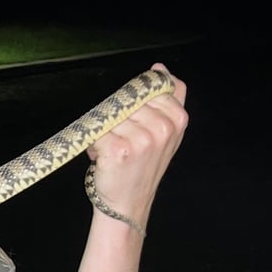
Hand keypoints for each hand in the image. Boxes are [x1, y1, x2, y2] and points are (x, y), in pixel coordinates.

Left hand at [86, 64, 187, 233]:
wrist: (128, 203)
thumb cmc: (143, 166)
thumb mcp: (165, 131)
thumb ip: (168, 98)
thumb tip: (159, 69)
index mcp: (177, 118)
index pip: (147, 88)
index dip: (134, 104)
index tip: (135, 122)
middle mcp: (163, 128)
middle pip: (126, 102)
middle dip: (119, 119)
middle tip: (125, 141)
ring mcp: (142, 139)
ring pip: (111, 117)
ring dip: (105, 133)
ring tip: (115, 151)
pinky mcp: (119, 149)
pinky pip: (97, 133)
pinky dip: (94, 145)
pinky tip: (104, 159)